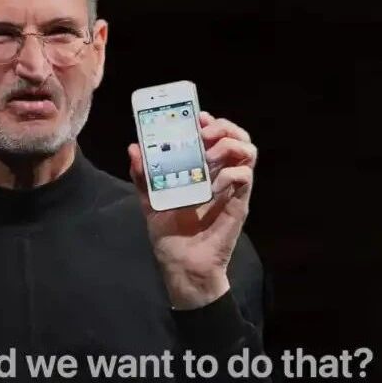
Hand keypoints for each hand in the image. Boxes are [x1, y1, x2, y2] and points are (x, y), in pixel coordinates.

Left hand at [128, 111, 255, 309]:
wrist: (181, 266)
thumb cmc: (169, 234)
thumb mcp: (150, 199)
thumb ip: (142, 175)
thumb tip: (133, 148)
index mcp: (201, 169)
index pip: (215, 135)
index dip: (210, 121)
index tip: (197, 117)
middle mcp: (219, 174)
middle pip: (236, 136)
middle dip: (223, 126)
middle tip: (204, 133)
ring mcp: (231, 188)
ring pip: (248, 150)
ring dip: (229, 144)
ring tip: (209, 154)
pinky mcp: (238, 203)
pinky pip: (245, 176)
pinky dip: (230, 173)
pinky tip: (212, 184)